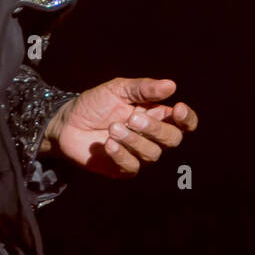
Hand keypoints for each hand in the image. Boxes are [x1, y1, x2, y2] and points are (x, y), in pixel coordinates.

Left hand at [46, 77, 197, 178]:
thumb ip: (144, 89)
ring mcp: (139, 154)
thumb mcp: (118, 89)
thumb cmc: (96, 103)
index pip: (184, 123)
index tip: (177, 109)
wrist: (67, 123)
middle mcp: (152, 136)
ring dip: (133, 140)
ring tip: (113, 128)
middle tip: (132, 117)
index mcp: (157, 115)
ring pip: (152, 154)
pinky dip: (122, 154)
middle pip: (172, 139)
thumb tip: (171, 85)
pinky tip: (108, 144)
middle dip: (155, 129)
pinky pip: (132, 167)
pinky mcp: (123, 169)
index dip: (187, 119)